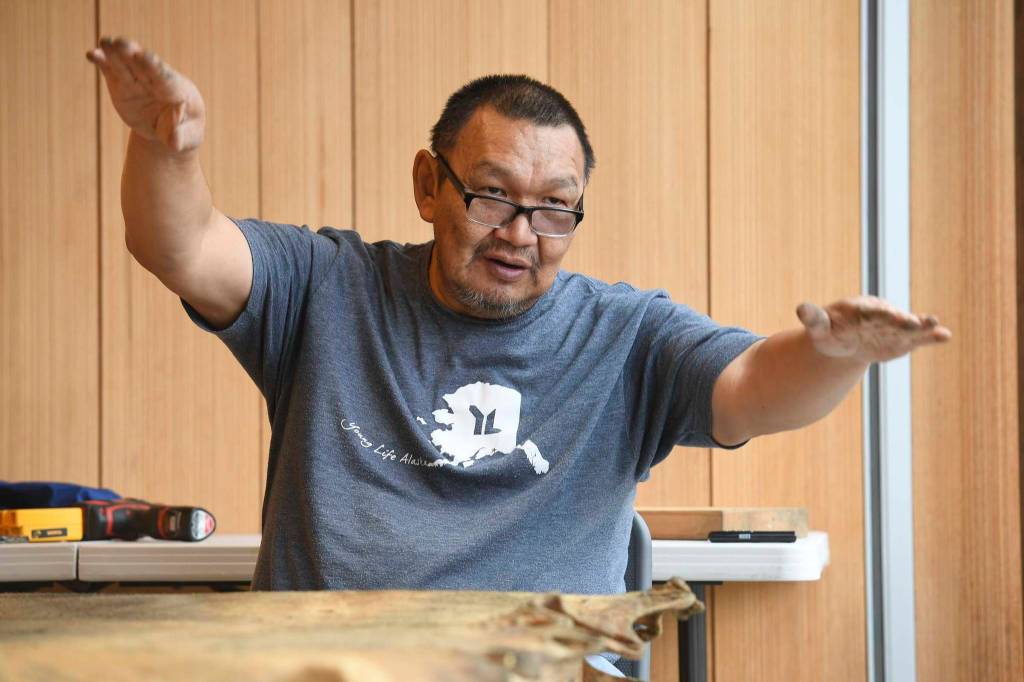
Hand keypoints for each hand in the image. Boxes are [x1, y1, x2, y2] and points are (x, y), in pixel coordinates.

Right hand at [86, 36, 204, 152]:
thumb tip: (174, 142)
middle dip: (131, 54)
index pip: (165, 77)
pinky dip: (102, 63)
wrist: (170, 128)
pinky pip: (111, 71)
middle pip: (142, 66)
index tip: (143, 56)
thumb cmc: (185, 131)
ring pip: (125, 65)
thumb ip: (180, 137)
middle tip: (121, 43)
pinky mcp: (122, 84)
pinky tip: (91, 55)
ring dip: (114, 54)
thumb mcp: (188, 138)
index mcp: (177, 90)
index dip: (154, 66)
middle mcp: (156, 81)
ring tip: (104, 43)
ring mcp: (138, 82)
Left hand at [796, 296, 951, 363]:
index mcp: (860, 309)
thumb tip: (801, 309)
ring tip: (936, 325)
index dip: (881, 314)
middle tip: (914, 323)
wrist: (844, 344)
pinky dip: (930, 337)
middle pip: (892, 318)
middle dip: (902, 321)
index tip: (891, 315)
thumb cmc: (829, 333)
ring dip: (922, 326)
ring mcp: (893, 327)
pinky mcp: (903, 340)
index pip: (871, 311)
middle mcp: (880, 315)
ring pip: (909, 327)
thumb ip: (813, 319)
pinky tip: (945, 336)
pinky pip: (918, 338)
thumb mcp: (819, 328)